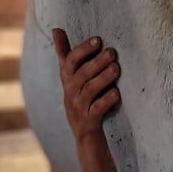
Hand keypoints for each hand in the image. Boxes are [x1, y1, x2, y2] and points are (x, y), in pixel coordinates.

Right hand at [53, 28, 122, 171]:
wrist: (87, 142)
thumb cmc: (83, 103)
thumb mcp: (75, 79)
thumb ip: (66, 54)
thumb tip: (56, 29)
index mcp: (68, 83)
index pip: (68, 62)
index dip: (81, 50)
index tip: (97, 40)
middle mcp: (70, 96)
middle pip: (79, 76)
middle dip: (95, 62)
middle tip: (112, 52)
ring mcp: (77, 111)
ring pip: (87, 92)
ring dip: (102, 79)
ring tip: (116, 69)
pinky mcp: (88, 126)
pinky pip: (95, 112)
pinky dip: (106, 102)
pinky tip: (116, 94)